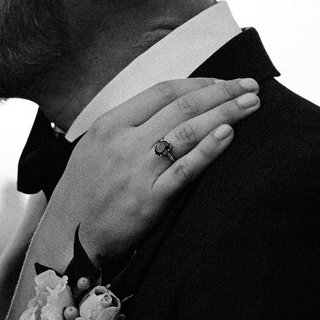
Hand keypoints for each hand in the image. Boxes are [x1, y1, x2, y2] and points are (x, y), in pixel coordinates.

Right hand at [37, 77, 260, 267]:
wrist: (68, 236)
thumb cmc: (84, 191)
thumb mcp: (95, 145)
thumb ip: (127, 125)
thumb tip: (167, 108)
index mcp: (110, 124)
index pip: (162, 92)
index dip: (198, 84)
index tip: (223, 83)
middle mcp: (124, 141)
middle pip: (182, 107)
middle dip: (222, 93)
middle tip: (250, 86)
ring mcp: (137, 170)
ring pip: (188, 132)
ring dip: (225, 114)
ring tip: (251, 104)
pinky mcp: (149, 199)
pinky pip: (184, 170)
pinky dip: (208, 150)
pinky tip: (229, 135)